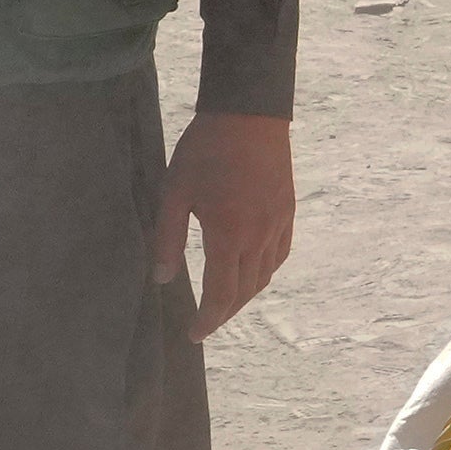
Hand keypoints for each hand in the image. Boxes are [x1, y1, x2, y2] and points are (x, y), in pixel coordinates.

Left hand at [155, 109, 296, 335]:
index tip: (194, 335)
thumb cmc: (205, 150)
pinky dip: (266, 272)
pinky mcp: (288, 212)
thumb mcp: (174, 193)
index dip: (208, 320)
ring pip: (265, 276)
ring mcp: (278, 225)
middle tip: (206, 323)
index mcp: (227, 235)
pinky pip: (281, 254)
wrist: (249, 114)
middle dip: (224, 313)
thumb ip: (168, 239)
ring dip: (245, 295)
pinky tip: (253, 271)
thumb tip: (162, 279)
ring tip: (225, 301)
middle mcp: (258, 237)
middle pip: (245, 292)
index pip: (220, 294)